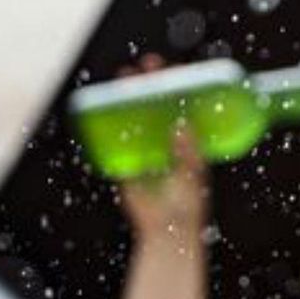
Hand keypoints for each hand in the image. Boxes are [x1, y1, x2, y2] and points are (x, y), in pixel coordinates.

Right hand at [115, 53, 209, 248]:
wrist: (166, 231)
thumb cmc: (187, 204)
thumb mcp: (193, 175)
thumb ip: (189, 152)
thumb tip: (182, 125)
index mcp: (183, 136)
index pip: (179, 101)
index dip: (174, 81)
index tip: (171, 68)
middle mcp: (162, 136)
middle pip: (154, 101)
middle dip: (148, 82)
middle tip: (145, 67)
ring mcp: (143, 147)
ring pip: (133, 115)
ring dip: (126, 96)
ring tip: (123, 79)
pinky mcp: (125, 161)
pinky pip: (115, 139)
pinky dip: (109, 124)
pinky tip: (106, 106)